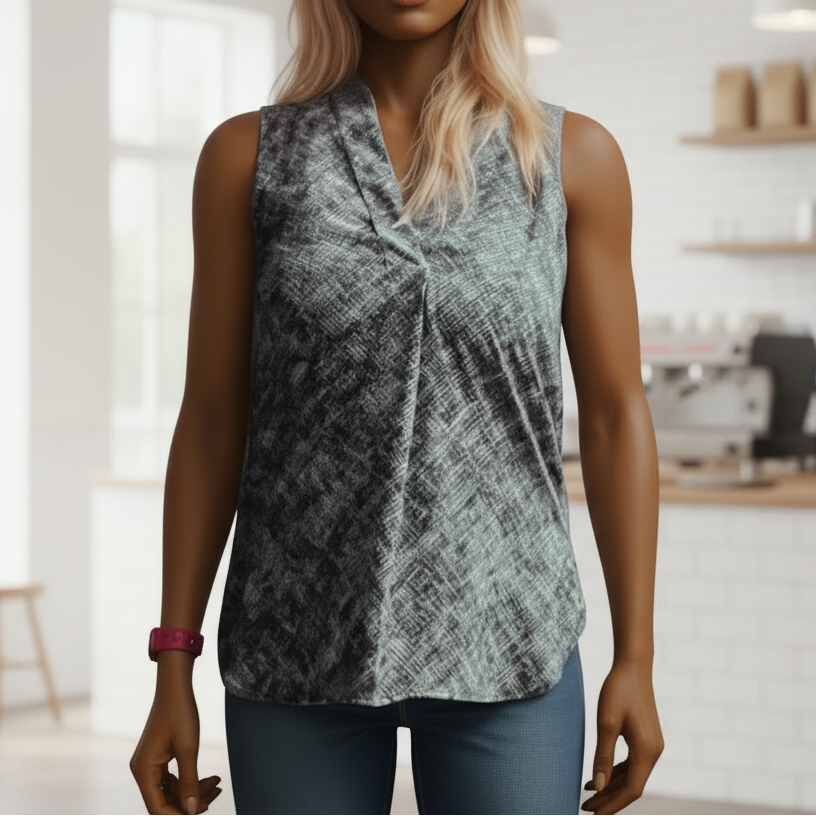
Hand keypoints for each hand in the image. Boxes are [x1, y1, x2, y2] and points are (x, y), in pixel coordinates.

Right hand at [130, 658, 221, 814]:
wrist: (175, 686)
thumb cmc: (180, 712)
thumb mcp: (188, 748)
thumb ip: (189, 782)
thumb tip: (192, 811)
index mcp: (144, 771)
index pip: (158, 808)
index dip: (180, 815)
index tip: (204, 809)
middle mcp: (142, 771)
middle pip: (166, 801)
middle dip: (192, 801)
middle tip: (217, 793)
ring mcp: (149, 764)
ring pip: (172, 790)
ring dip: (194, 790)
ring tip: (218, 783)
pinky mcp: (157, 758)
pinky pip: (172, 778)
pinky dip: (190, 780)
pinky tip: (210, 778)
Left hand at [581, 659, 663, 814]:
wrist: (633, 666)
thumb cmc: (618, 691)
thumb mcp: (607, 723)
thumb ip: (603, 756)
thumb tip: (597, 786)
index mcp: (647, 752)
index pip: (631, 790)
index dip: (611, 804)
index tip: (592, 813)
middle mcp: (653, 752)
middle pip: (631, 786)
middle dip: (609, 799)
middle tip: (585, 807)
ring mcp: (651, 745)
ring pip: (631, 776)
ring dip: (611, 786)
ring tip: (587, 794)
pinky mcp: (646, 738)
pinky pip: (631, 763)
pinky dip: (615, 772)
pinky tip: (598, 775)